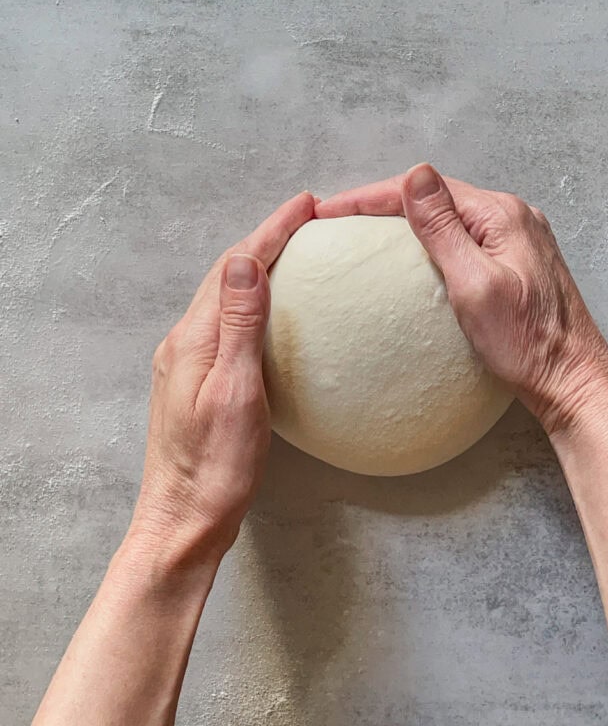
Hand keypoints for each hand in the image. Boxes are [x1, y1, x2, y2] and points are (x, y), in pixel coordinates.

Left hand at [131, 191, 314, 561]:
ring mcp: (186, 362)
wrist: (183, 520)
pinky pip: (224, 322)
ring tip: (292, 248)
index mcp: (193, 339)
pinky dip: (250, 299)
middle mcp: (184, 342)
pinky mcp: (195, 381)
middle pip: (226, 274)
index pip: (236, 267)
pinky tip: (270, 307)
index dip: (272, 231)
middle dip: (266, 238)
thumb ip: (239, 325)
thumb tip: (245, 261)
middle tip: (306, 217)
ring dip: (257, 265)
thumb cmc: (215, 468)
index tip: (306, 205)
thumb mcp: (235, 393)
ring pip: (224, 296)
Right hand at [316, 165, 607, 432]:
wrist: (573, 381)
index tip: (329, 209)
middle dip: (385, 203)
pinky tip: (414, 258)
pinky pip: (467, 237)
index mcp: (502, 215)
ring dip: (408, 220)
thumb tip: (416, 175)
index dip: (371, 196)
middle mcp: (514, 218)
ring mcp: (520, 240)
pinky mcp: (520, 263)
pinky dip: (433, 240)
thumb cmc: (528, 343)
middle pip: (438, 197)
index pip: (424, 190)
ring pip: (452, 216)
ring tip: (367, 233)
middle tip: (339, 219)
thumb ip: (444, 229)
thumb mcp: (475, 285)